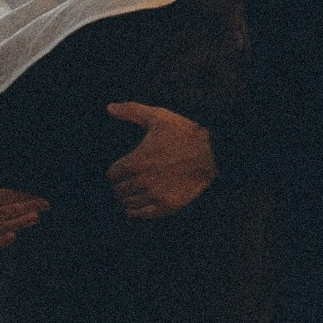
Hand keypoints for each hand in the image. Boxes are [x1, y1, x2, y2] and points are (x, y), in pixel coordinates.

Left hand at [105, 104, 217, 219]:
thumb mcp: (157, 116)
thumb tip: (109, 108)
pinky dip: (137, 211)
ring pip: (128, 203)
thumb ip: (131, 111)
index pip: (111, 175)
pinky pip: (143, 214)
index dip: (114, 172)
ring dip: (128, 197)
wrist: (212, 153)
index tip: (120, 170)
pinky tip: (136, 207)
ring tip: (132, 192)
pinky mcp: (168, 205)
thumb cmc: (184, 133)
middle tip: (126, 181)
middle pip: (118, 191)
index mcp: (136, 162)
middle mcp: (143, 182)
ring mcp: (156, 195)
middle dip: (120, 185)